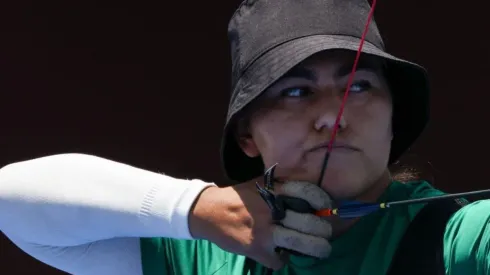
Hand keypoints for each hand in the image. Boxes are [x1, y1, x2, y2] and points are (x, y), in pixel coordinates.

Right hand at [189, 178, 332, 269]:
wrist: (207, 211)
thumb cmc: (236, 197)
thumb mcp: (259, 184)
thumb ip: (280, 188)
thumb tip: (308, 197)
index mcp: (273, 190)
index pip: (306, 192)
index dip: (322, 201)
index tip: (328, 207)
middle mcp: (271, 209)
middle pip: (310, 222)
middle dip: (324, 231)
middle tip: (325, 234)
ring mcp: (264, 230)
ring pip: (301, 243)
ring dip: (317, 249)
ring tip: (322, 249)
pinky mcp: (256, 248)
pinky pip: (280, 261)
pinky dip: (283, 260)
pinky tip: (280, 254)